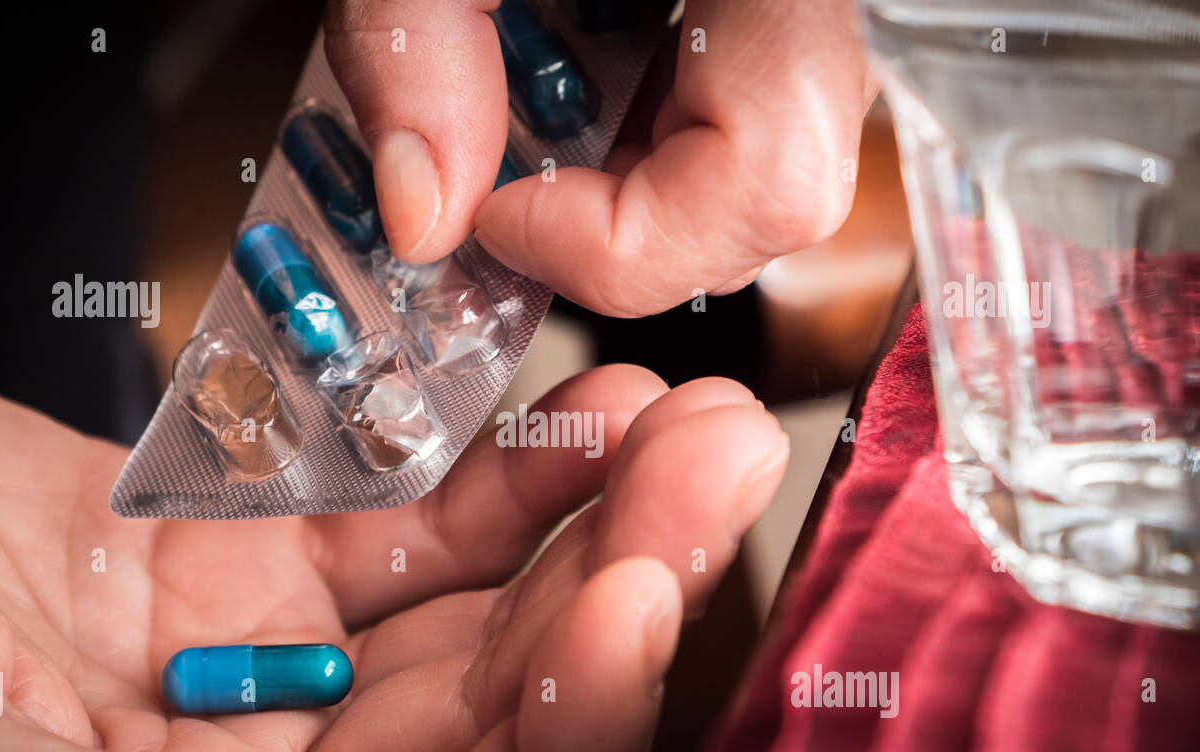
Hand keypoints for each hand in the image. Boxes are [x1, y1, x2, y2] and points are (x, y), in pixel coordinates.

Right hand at [0, 365, 786, 751]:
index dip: (562, 737)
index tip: (639, 601)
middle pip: (498, 712)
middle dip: (625, 582)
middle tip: (719, 457)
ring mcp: (275, 675)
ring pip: (475, 614)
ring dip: (592, 518)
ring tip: (688, 418)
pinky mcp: (256, 573)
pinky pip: (403, 536)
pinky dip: (496, 482)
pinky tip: (585, 416)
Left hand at [324, 0, 877, 315]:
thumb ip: (415, 51)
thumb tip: (423, 218)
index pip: (767, 186)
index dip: (619, 240)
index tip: (500, 217)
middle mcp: (826, 9)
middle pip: (778, 202)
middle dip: (627, 234)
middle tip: (519, 199)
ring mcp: (817, 20)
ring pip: (770, 175)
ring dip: (638, 191)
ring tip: (541, 139)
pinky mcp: (786, 25)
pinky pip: (753, 123)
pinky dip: (657, 143)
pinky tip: (584, 99)